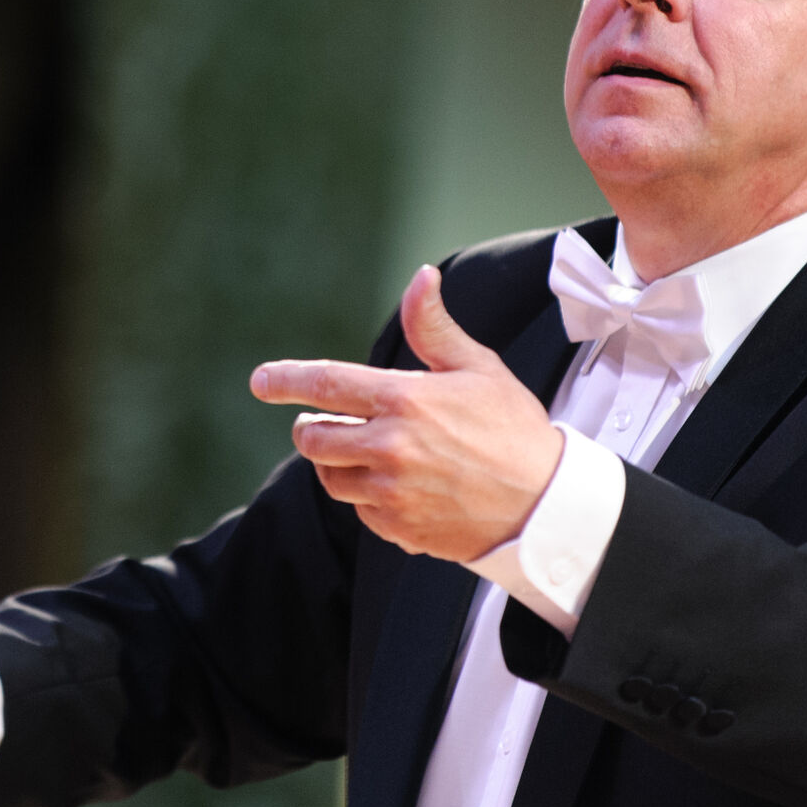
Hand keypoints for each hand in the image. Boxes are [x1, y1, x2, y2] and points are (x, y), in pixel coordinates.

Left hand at [250, 264, 564, 560]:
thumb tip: (420, 276)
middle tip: (329, 422)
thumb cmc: (514, 430)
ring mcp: (392, 493)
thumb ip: (434, 327)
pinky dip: (367, 496)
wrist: (545, 506)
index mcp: (406, 401)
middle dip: (314, 427)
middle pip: (315, 438)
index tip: (260, 381)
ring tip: (365, 451)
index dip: (286, 381)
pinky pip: (359, 510)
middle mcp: (391, 448)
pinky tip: (398, 485)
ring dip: (337, 462)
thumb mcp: (478, 368)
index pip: (326, 384)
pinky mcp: (397, 529)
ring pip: (331, 477)